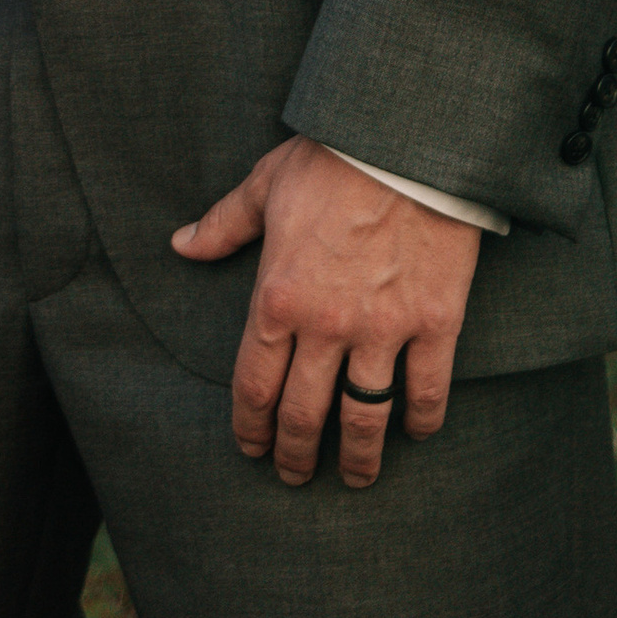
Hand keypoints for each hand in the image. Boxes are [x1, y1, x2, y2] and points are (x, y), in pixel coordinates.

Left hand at [170, 136, 478, 488]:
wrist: (407, 140)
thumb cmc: (332, 158)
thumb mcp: (266, 186)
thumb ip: (224, 224)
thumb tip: (182, 243)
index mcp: (277, 298)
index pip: (253, 386)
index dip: (250, 427)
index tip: (251, 448)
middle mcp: (326, 325)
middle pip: (304, 414)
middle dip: (294, 454)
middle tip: (294, 475)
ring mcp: (383, 329)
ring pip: (364, 418)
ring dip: (356, 458)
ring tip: (354, 477)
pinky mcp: (434, 322)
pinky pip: (426, 390)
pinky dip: (421, 421)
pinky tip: (416, 433)